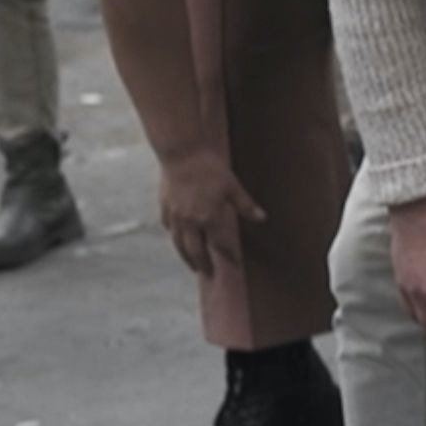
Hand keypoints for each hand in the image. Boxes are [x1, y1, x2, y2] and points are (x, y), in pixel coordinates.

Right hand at [157, 149, 265, 277]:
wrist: (182, 153)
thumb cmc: (210, 168)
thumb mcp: (232, 186)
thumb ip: (245, 205)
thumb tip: (261, 218)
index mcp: (209, 218)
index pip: (220, 245)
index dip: (228, 256)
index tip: (234, 265)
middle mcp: (190, 221)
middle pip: (195, 250)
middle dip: (202, 263)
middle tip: (207, 273)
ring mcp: (175, 215)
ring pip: (178, 242)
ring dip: (185, 255)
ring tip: (191, 264)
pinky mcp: (164, 206)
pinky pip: (168, 227)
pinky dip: (174, 236)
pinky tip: (177, 238)